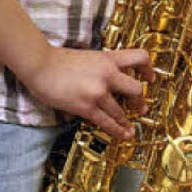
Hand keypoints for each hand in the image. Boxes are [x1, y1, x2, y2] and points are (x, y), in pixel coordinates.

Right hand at [26, 45, 153, 140]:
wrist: (41, 65)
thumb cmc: (60, 60)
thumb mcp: (89, 57)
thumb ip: (102, 66)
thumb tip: (111, 78)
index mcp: (109, 58)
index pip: (139, 57)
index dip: (148, 69)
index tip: (150, 78)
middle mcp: (108, 73)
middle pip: (136, 88)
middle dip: (140, 100)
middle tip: (141, 107)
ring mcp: (99, 91)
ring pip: (122, 110)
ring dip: (127, 121)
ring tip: (131, 128)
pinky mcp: (87, 107)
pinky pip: (107, 122)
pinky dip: (117, 130)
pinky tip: (123, 134)